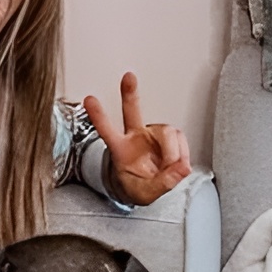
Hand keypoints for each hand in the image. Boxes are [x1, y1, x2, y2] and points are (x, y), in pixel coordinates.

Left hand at [84, 72, 190, 206]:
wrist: (148, 187)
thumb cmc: (139, 188)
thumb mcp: (145, 194)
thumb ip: (161, 183)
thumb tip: (181, 168)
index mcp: (120, 150)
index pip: (107, 130)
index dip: (98, 116)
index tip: (89, 100)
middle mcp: (134, 137)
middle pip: (132, 112)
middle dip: (130, 93)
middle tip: (128, 77)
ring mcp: (151, 135)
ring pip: (168, 132)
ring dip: (174, 152)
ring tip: (171, 168)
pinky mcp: (167, 137)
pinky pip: (180, 139)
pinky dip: (182, 153)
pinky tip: (177, 164)